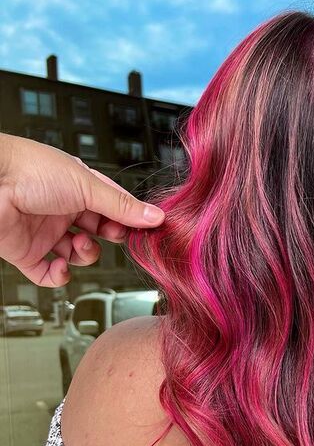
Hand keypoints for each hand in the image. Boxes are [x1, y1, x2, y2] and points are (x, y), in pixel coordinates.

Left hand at [0, 132, 164, 287]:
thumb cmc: (29, 170)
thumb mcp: (87, 185)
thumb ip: (122, 206)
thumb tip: (154, 216)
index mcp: (79, 188)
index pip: (113, 207)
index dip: (129, 220)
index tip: (145, 229)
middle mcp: (63, 209)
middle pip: (98, 233)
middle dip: (108, 237)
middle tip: (111, 235)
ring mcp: (45, 232)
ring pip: (78, 254)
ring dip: (85, 254)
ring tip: (79, 245)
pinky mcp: (27, 253)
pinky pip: (49, 273)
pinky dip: (59, 275)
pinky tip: (62, 265)